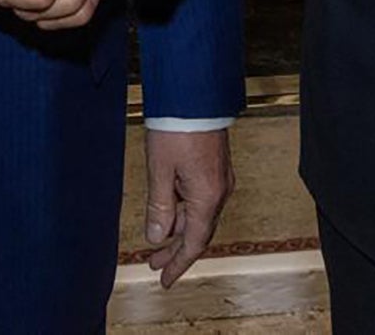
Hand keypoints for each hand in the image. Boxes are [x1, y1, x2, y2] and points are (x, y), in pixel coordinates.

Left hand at [141, 127, 231, 287]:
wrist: (195, 95)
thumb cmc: (178, 127)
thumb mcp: (160, 170)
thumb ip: (159, 206)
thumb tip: (157, 237)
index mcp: (207, 197)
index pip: (194, 243)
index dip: (178, 264)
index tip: (164, 280)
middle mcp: (219, 191)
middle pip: (198, 232)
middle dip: (176, 250)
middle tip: (155, 264)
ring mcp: (219, 179)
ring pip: (199, 216)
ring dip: (178, 230)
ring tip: (157, 241)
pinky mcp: (215, 167)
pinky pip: (201, 200)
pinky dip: (184, 212)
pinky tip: (169, 212)